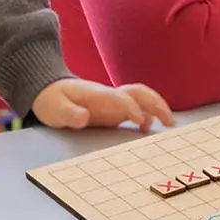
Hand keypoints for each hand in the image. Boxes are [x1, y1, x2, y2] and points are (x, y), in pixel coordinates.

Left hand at [32, 78, 175, 131]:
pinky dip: (148, 114)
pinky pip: (137, 106)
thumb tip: (83, 118)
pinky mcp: (114, 108)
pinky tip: (150, 127)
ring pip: (142, 97)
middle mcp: (109, 95)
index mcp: (97, 95)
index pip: (120, 97)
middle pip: (139, 92)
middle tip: (169, 121)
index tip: (141, 121)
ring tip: (170, 123)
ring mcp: (113, 100)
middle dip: (156, 104)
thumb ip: (68, 114)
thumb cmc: (52, 101)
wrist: (50, 91)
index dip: (132, 107)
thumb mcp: (53, 110)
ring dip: (157, 106)